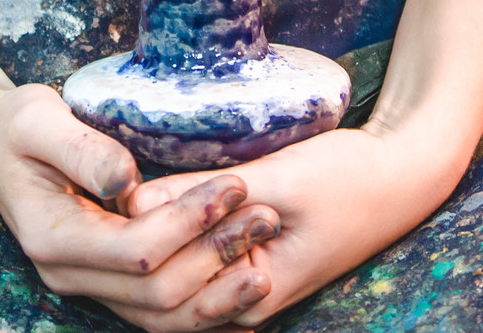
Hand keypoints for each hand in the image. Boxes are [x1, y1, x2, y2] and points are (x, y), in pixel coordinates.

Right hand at [0, 84, 280, 330]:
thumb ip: (80, 148)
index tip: (233, 186)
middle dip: (216, 255)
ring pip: (162, 316)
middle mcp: (70, 274)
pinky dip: (206, 309)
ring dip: (219, 292)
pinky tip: (247, 296)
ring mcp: (90, 284)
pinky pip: (162, 313)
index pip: (134, 250)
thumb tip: (124, 180)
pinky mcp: (110, 283)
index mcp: (51, 238)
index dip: (189, 223)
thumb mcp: (37, 120)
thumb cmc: (18, 127)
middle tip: (265, 216)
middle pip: (156, 290)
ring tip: (266, 258)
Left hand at [126, 124, 466, 327]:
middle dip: (121, 258)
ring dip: (137, 254)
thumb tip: (132, 198)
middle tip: (83, 205)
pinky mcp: (244, 268)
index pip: (162, 284)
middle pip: (157, 298)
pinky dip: (161, 248)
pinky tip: (133, 215)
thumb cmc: (348, 177)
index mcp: (250, 294)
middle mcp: (243, 306)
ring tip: (97, 209)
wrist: (400, 177)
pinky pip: (187, 271)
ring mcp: (243, 291)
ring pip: (168, 289)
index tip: (94, 198)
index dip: (125, 246)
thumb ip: (205, 193)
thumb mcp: (274, 179)